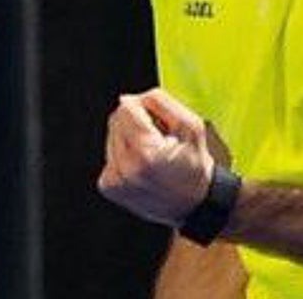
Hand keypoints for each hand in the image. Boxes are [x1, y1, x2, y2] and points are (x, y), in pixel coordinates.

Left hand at [97, 88, 215, 226]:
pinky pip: (110, 153)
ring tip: (151, 153)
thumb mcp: (191, 126)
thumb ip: (161, 103)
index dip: (145, 108)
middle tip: (158, 138)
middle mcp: (125, 168)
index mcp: (146, 153)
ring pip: (111, 135)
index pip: (126, 107)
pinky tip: (142, 165)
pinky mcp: (109, 186)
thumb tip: (128, 99)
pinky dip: (125, 153)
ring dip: (129, 137)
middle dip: (136, 121)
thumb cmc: (194, 165)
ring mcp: (114, 180)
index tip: (160, 122)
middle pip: (116, 119)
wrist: (191, 204)